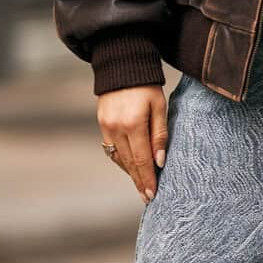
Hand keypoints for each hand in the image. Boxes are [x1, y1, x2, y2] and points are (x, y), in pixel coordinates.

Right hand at [97, 83, 168, 201]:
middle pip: (129, 163)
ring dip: (130, 174)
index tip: (153, 195)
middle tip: (148, 197)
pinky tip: (131, 167)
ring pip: (119, 158)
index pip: (142, 160)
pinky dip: (122, 160)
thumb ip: (160, 134)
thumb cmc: (146, 85)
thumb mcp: (159, 106)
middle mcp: (116, 128)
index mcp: (133, 124)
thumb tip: (160, 161)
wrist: (121, 65)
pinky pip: (112, 149)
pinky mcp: (102, 124)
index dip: (148, 179)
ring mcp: (106, 127)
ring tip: (141, 186)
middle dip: (139, 182)